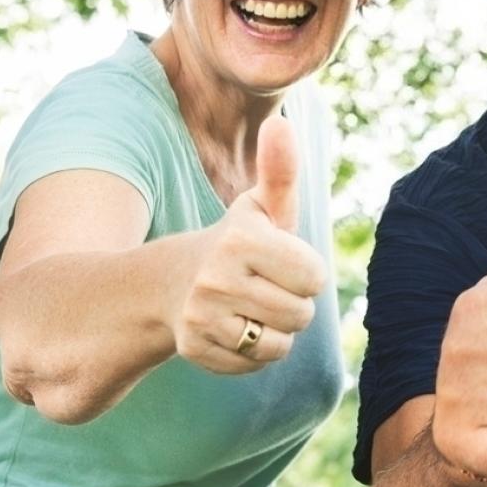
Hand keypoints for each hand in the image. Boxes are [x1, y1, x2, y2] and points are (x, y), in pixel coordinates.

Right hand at [162, 116, 325, 373]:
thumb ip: (280, 170)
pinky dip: (253, 353)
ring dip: (276, 330)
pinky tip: (234, 328)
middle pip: (300, 314)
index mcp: (241, 239)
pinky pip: (254, 364)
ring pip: (279, 343)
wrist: (172, 282)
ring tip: (251, 307)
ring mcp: (201, 316)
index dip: (305, 272)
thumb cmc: (238, 243)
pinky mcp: (195, 348)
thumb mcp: (261, 208)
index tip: (280, 262)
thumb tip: (279, 122)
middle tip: (264, 287)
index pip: (314, 277)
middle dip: (292, 303)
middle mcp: (216, 278)